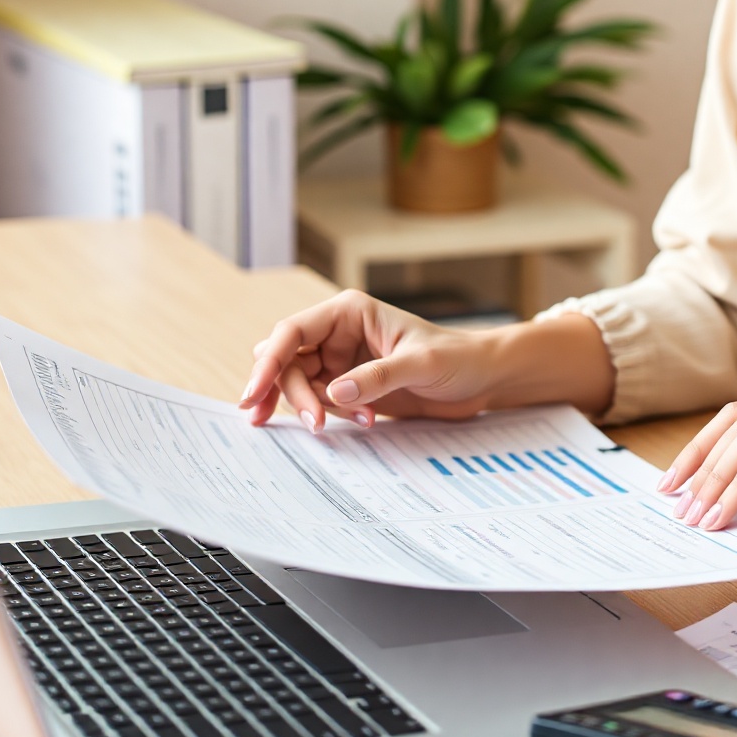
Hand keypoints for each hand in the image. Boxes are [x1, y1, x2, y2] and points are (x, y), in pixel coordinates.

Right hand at [238, 291, 615, 429]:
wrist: (482, 380)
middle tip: (313, 424)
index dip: (268, 362)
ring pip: (299, 386)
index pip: (292, 332)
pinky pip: (320, 404)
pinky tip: (364, 423)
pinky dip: (331, 418)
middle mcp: (338, 334)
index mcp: (349, 312)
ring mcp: (341, 362)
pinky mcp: (349, 389)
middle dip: (291, 394)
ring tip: (353, 423)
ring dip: (314, 409)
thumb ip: (376, 377)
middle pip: (288, 362)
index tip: (254, 394)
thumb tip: (334, 393)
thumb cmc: (458, 357)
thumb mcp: (420, 364)